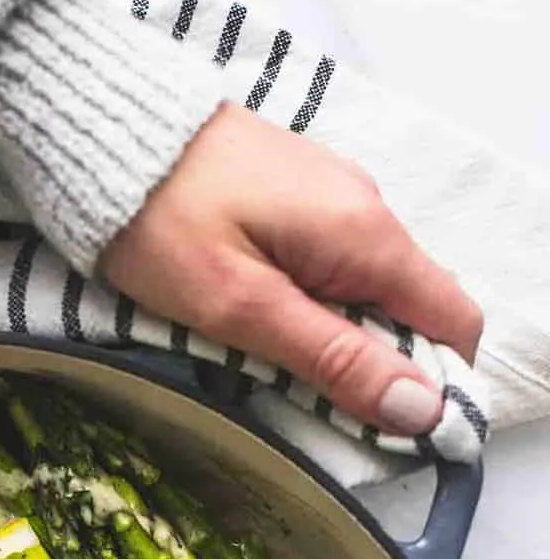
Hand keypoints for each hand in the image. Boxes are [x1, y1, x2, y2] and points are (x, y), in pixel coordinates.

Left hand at [102, 102, 482, 433]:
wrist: (105, 128)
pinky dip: (308, 304)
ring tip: (265, 358)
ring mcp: (332, 198)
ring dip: (336, 339)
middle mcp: (365, 209)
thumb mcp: (243, 308)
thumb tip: (419, 408)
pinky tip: (254, 314)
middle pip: (411, 311)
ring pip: (367, 291)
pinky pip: (330, 265)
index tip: (388, 430)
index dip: (435, 386)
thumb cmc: (160, 219)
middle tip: (305, 401)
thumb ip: (333, 359)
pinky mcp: (298, 196)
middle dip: (376, 368)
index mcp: (366, 236)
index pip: (453, 323)